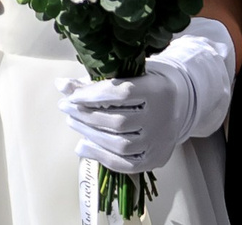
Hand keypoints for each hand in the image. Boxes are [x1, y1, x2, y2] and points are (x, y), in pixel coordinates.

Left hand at [57, 24, 235, 173]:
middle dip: (86, 115)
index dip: (92, 95)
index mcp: (156, 91)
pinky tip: (83, 145)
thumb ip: (96, 82)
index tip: (71, 95)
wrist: (180, 105)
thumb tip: (61, 85)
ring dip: (90, 134)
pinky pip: (125, 164)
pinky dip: (100, 156)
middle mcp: (161, 118)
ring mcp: (158, 142)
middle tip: (66, 107)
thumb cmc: (147, 87)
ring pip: (120, 144)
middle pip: (118, 121)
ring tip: (73, 122)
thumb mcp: (129, 76)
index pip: (121, 93)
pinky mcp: (154, 159)